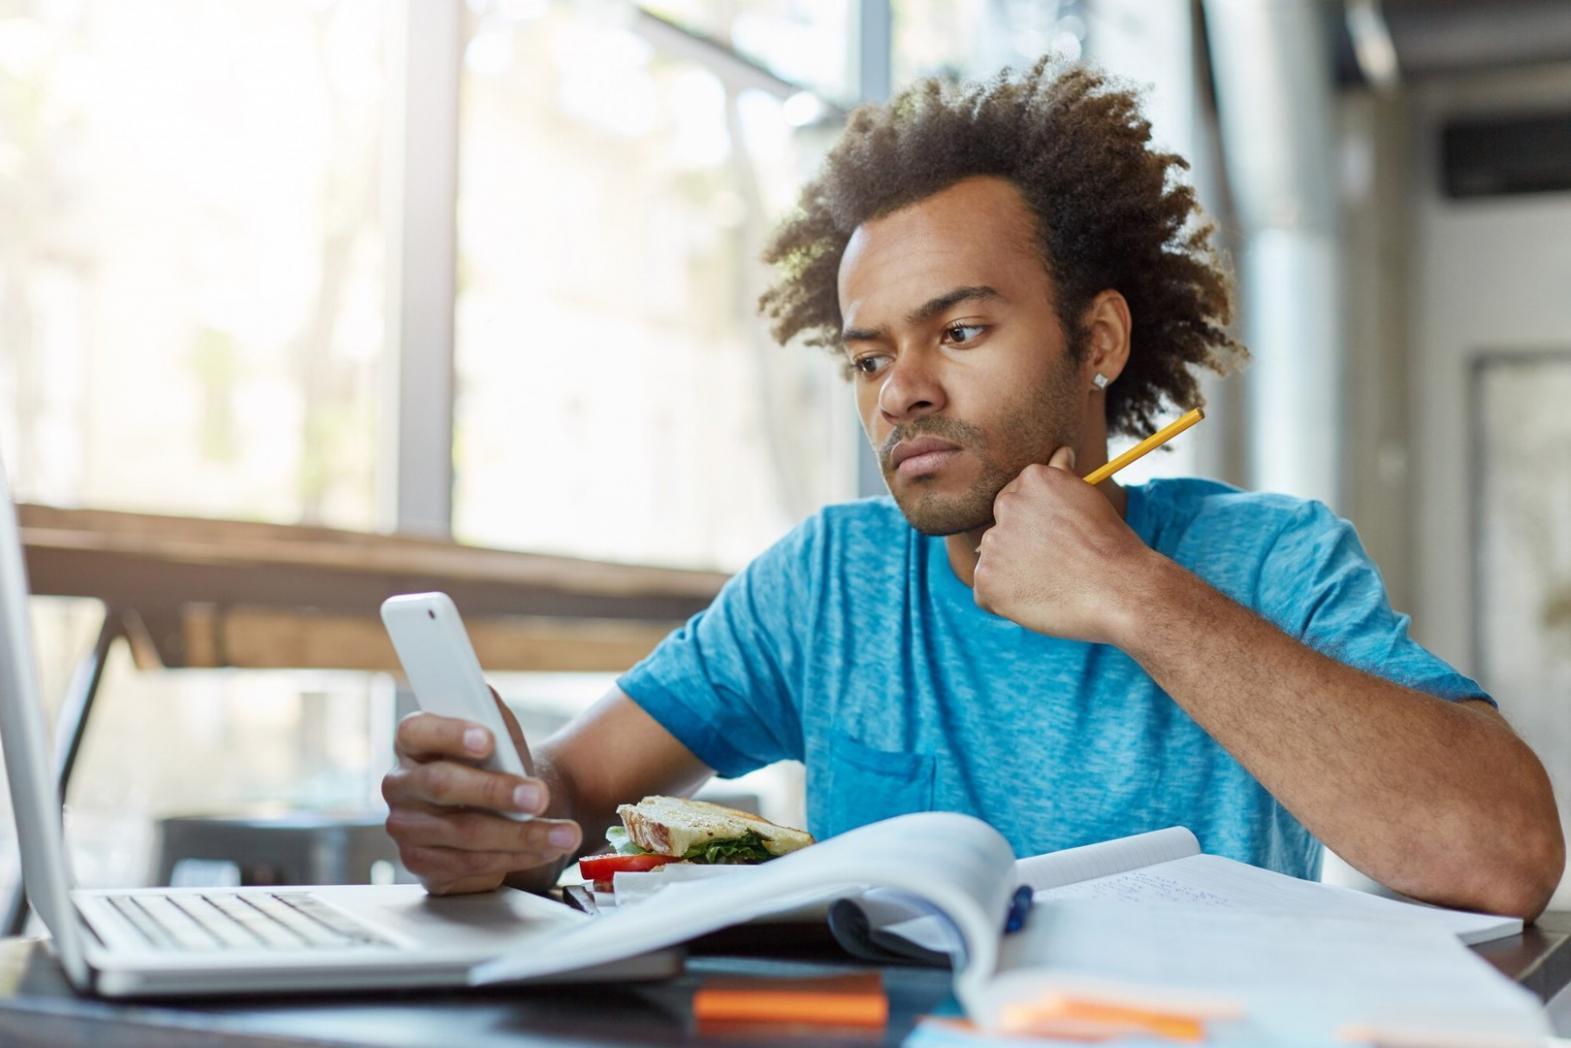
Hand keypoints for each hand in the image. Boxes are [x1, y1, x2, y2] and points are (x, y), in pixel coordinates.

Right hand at [381, 690, 581, 894]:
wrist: (504, 808)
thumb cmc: (498, 762)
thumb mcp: (497, 731)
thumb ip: (490, 714)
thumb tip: (484, 699)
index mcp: (412, 742)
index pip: (416, 731)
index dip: (450, 734)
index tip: (488, 740)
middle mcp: (400, 785)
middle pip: (442, 785)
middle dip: (496, 791)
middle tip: (539, 797)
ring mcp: (406, 828)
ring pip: (464, 833)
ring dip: (520, 835)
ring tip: (564, 834)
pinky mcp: (423, 865)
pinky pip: (469, 865)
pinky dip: (513, 859)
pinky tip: (542, 851)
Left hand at [972, 446, 1156, 644]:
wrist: (1120, 591)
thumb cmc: (1112, 547)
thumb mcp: (1089, 500)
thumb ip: (1063, 479)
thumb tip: (1060, 454)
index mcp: (1033, 478)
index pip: (1017, 500)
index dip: (1038, 527)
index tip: (1059, 542)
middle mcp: (1007, 504)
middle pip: (1002, 529)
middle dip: (1022, 547)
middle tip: (1058, 566)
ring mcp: (993, 541)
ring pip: (994, 561)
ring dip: (1014, 575)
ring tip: (1052, 585)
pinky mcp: (986, 577)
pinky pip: (986, 593)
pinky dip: (1005, 602)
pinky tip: (1037, 602)